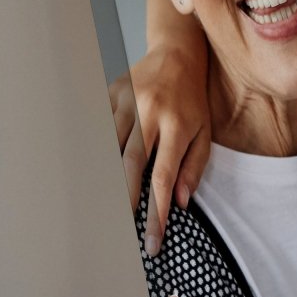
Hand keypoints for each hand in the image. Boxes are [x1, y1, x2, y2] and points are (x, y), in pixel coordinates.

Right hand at [107, 45, 210, 254]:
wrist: (176, 54)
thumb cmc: (192, 98)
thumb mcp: (205, 131)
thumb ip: (194, 166)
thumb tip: (178, 201)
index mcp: (177, 124)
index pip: (163, 177)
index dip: (156, 213)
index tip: (152, 241)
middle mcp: (150, 112)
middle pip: (130, 164)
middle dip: (124, 201)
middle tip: (120, 232)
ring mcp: (126, 101)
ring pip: (109, 148)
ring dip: (105, 179)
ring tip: (102, 207)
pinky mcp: (110, 94)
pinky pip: (99, 128)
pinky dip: (95, 151)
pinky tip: (91, 174)